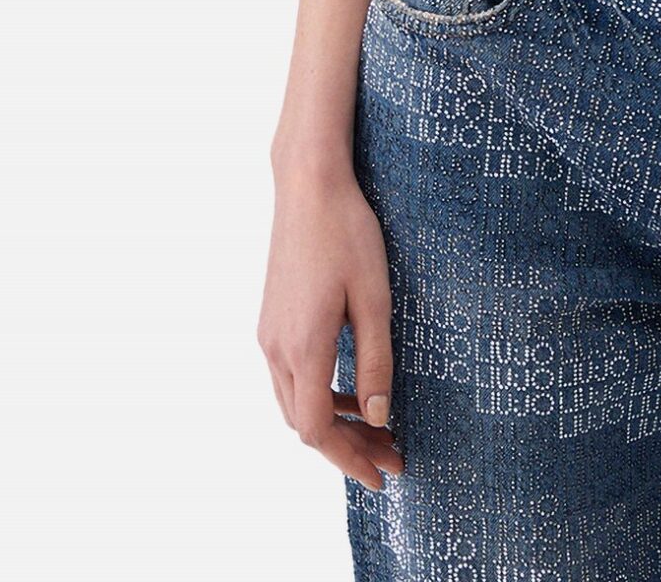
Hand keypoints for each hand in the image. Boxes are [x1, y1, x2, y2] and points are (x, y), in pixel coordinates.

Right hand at [258, 161, 404, 492]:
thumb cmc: (348, 234)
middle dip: (348, 447)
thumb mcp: (375, 298)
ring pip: (295, 403)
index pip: (318, 431)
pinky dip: (320, 395)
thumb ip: (376, 362)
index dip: (349, 460)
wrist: (308, 184)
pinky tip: (351, 388)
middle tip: (392, 455)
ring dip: (334, 423)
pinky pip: (290, 377)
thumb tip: (379, 419)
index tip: (382, 476)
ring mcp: (268, 335)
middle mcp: (276, 349)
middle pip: (305, 424)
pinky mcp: (271, 320)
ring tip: (377, 427)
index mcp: (303, 348)